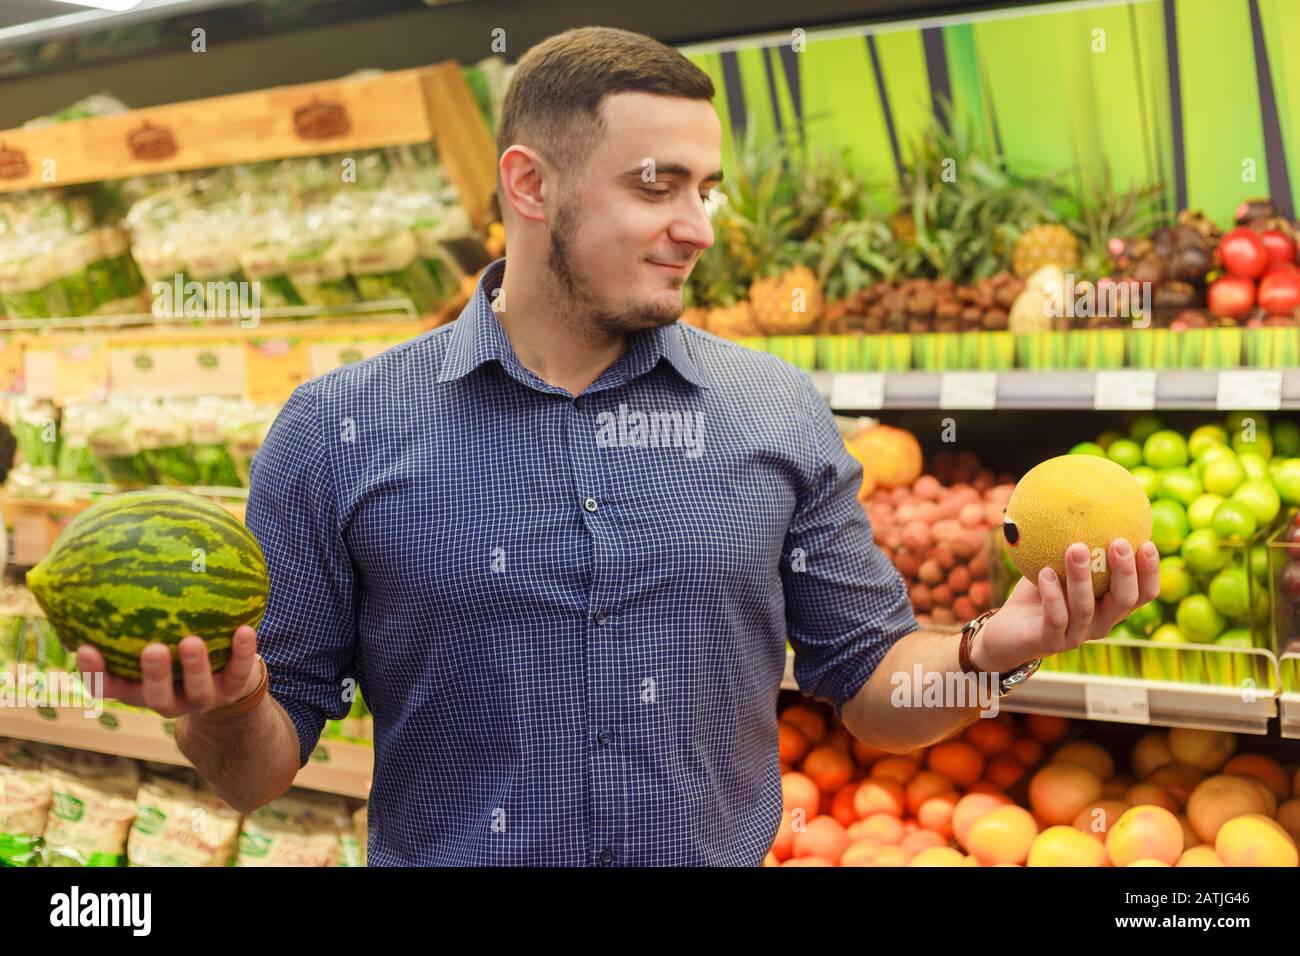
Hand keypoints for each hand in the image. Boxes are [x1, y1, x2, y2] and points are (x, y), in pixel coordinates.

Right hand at [75, 626, 261, 718]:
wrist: (227, 677)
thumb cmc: (175, 643)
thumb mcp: (153, 631)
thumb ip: (135, 611)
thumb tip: (107, 563)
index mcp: (139, 687)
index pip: (108, 686)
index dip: (95, 673)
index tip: (86, 648)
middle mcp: (167, 698)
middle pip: (153, 695)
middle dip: (152, 675)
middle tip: (153, 650)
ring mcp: (201, 698)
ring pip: (197, 689)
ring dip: (195, 666)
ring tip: (192, 641)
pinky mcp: (233, 690)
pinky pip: (239, 672)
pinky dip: (242, 652)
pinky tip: (244, 629)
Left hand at [973, 539, 1159, 673]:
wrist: (1007, 631)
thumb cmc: (1037, 593)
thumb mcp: (1055, 564)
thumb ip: (1071, 543)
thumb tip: (1076, 498)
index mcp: (1109, 606)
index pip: (1142, 594)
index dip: (1151, 572)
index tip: (1148, 542)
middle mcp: (1100, 623)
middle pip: (1124, 601)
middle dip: (1126, 572)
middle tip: (1119, 542)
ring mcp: (1076, 635)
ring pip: (1087, 607)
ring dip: (1082, 576)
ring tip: (1076, 548)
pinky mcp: (1051, 643)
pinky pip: (1055, 617)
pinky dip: (1052, 595)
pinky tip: (1046, 572)